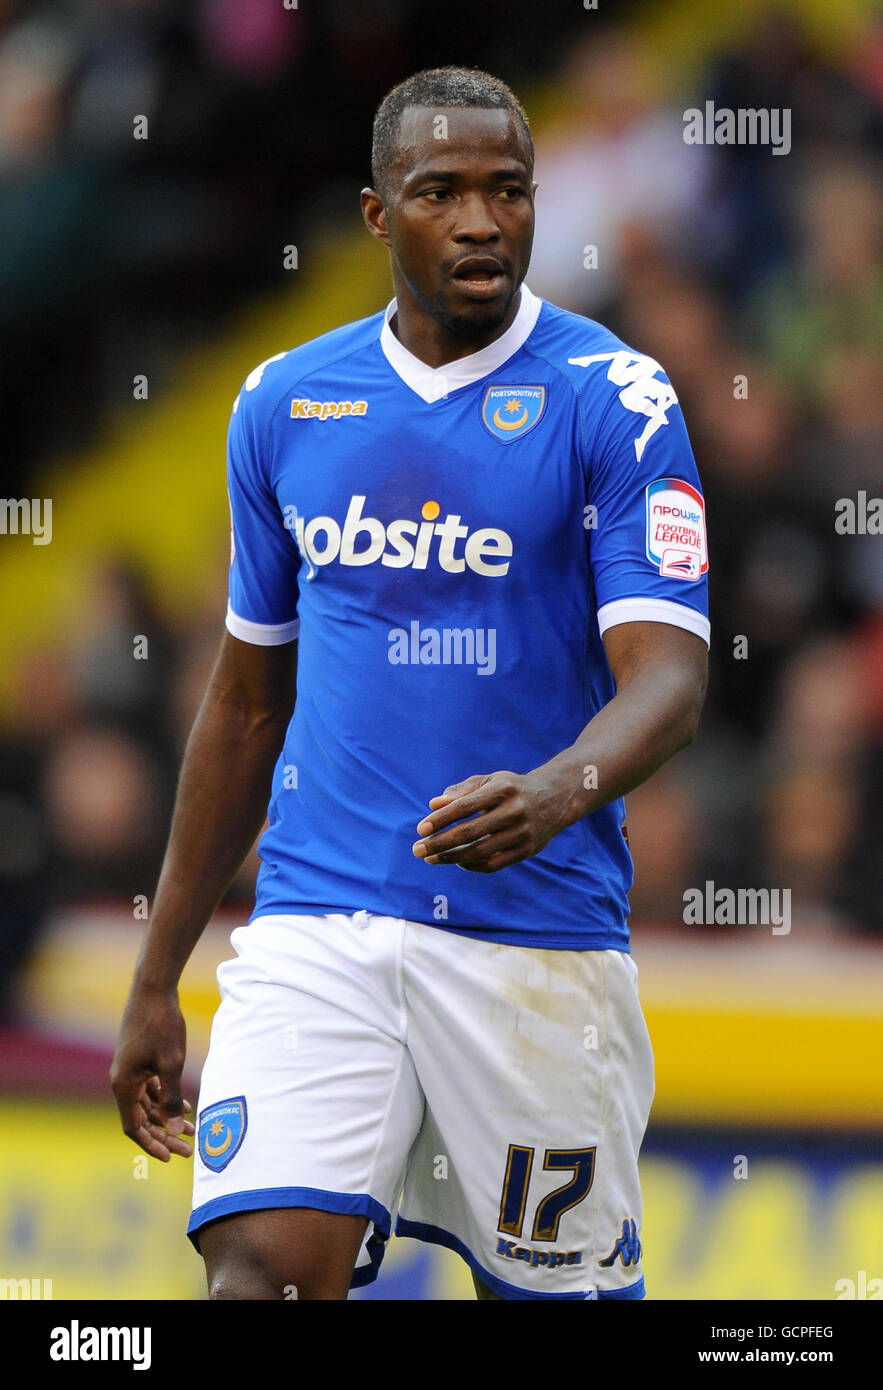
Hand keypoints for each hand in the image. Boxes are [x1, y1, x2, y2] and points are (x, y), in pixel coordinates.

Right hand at [110, 984, 194, 1160]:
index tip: (169, 1158)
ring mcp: (130, 1070)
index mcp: (123, 1085)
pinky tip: (186, 1106)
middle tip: (188, 1150)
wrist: (154, 989)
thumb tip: (173, 1132)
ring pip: (148, 1104)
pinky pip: (150, 1089)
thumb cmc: (161, 1025)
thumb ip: (171, 1098)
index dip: (151, 1145)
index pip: (133, 1127)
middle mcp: (122, 1080)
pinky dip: (166, 1099)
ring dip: (167, 1118)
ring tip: (192, 1131)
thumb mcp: (171, 1064)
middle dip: (164, 1136)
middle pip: (142, 1119)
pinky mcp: (139, 1060)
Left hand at [411, 769, 567, 872]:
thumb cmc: (512, 788)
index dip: (441, 820)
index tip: (420, 829)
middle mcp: (514, 811)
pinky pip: (493, 864)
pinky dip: (471, 865)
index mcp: (503, 789)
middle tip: (417, 850)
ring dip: (451, 858)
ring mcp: (522, 833)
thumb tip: (433, 805)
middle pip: (470, 832)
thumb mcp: (490, 781)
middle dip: (440, 843)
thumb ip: (461, 791)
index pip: (465, 807)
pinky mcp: (527, 851)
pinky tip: (456, 862)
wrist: (555, 799)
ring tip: (431, 858)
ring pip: (480, 852)